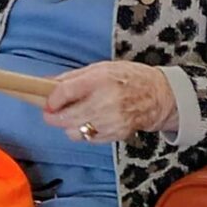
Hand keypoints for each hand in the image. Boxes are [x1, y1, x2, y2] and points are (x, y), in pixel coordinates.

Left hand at [42, 61, 177, 142]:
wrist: (159, 96)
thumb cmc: (129, 78)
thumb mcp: (100, 68)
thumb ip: (72, 77)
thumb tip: (46, 83)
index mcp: (100, 80)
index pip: (65, 91)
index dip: (51, 99)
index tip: (47, 102)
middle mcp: (106, 102)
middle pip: (66, 117)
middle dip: (53, 116)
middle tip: (51, 112)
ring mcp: (111, 121)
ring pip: (74, 132)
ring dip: (69, 125)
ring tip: (75, 116)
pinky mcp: (115, 134)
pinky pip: (88, 138)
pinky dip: (84, 131)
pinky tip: (91, 121)